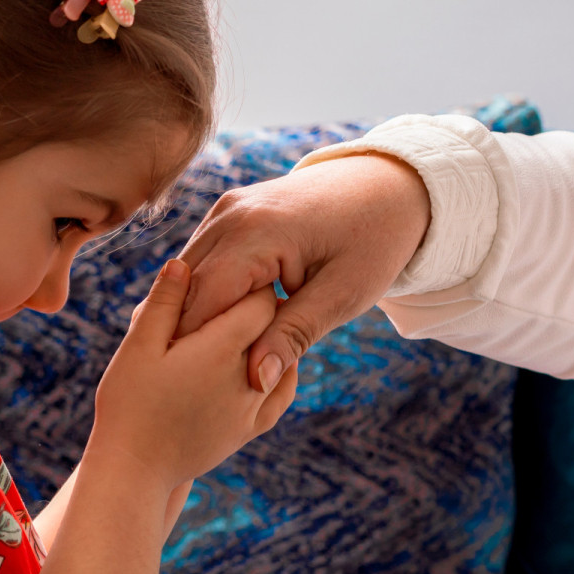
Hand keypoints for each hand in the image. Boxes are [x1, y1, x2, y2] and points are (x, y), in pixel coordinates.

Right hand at [90, 260, 298, 485]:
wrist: (135, 473)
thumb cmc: (127, 405)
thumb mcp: (137, 347)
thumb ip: (164, 303)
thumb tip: (181, 261)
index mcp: (221, 348)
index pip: (260, 298)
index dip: (252, 279)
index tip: (245, 268)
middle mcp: (249, 375)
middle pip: (273, 325)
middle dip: (262, 304)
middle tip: (253, 284)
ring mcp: (254, 405)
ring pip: (283, 356)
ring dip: (273, 335)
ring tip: (259, 317)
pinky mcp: (252, 429)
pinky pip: (281, 393)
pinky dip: (280, 370)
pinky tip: (268, 358)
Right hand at [176, 153, 430, 390]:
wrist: (387, 185)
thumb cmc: (374, 240)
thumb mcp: (343, 294)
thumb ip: (294, 334)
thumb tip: (256, 380)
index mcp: (258, 231)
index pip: (204, 298)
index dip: (194, 345)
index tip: (196, 388)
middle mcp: (231, 213)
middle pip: (187, 286)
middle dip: (188, 333)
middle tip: (193, 382)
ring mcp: (227, 208)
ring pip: (188, 273)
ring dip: (195, 313)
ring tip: (201, 360)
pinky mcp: (229, 212)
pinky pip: (204, 259)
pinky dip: (208, 292)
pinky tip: (219, 327)